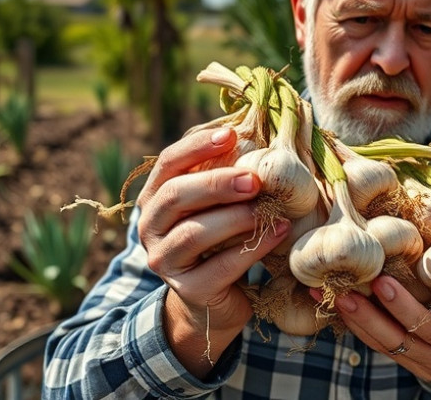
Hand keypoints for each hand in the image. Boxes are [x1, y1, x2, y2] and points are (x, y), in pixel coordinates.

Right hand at [135, 127, 290, 376]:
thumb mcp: (219, 205)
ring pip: (194, 233)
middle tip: (254, 179)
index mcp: (157, 197)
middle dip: (216, 183)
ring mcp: (165, 261)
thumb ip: (227, 175)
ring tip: (268, 209)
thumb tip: (258, 130)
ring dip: (236, 217)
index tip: (231, 134)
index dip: (197, 146)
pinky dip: (252, 248)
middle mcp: (151, 227)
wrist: (215, 301)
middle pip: (175, 196)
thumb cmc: (222, 240)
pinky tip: (279, 233)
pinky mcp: (189, 290)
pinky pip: (220, 266)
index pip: (168, 163)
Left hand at [318, 225, 430, 399]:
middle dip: (369, 314)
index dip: (406, 307)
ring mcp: (422, 368)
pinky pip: (377, 346)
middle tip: (345, 287)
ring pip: (382, 346)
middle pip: (399, 341)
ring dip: (354, 319)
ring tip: (328, 293)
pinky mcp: (406, 364)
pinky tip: (332, 303)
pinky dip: (354, 325)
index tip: (384, 281)